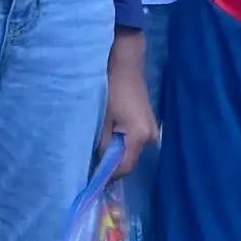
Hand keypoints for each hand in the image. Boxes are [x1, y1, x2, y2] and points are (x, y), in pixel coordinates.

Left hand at [101, 28, 157, 176]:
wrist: (125, 62)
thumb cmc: (111, 88)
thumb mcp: (102, 119)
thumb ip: (101, 146)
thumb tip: (97, 168)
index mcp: (140, 137)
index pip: (123, 168)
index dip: (106, 175)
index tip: (89, 178)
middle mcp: (151, 137)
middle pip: (128, 161)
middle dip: (109, 164)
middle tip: (88, 163)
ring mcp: (151, 130)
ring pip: (129, 151)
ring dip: (113, 152)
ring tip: (95, 148)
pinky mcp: (146, 124)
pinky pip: (131, 141)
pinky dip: (119, 142)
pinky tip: (106, 136)